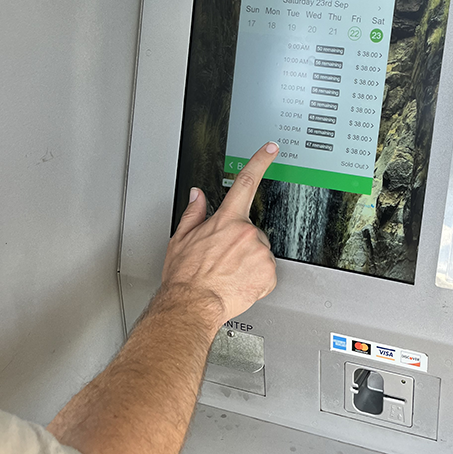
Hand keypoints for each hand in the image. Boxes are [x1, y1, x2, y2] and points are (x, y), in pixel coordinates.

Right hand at [160, 142, 278, 331]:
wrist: (192, 304)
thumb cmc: (185, 277)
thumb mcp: (181, 238)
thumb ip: (194, 213)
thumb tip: (198, 196)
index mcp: (226, 219)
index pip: (245, 181)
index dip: (260, 161)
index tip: (271, 148)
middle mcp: (247, 232)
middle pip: (252, 231)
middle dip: (242, 243)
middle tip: (224, 260)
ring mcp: (260, 251)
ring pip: (260, 253)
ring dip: (249, 262)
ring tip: (229, 274)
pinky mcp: (269, 272)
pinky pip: (266, 273)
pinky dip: (256, 280)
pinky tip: (239, 284)